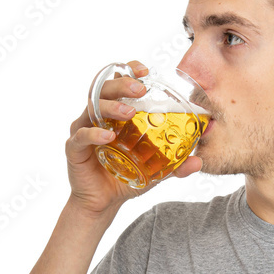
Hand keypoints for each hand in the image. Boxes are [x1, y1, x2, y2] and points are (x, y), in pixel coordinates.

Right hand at [65, 59, 202, 217]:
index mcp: (114, 113)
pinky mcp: (74, 148)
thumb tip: (199, 161)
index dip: (129, 71)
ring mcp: (83, 130)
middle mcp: (97, 116)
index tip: (144, 70)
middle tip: (141, 89)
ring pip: (92, 109)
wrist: (104, 203)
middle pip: (104, 89)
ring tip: (129, 112)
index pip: (118, 82)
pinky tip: (108, 137)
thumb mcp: (155, 170)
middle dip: (123, 85)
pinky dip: (94, 135)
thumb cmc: (126, 177)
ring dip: (111, 107)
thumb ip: (175, 164)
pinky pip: (82, 136)